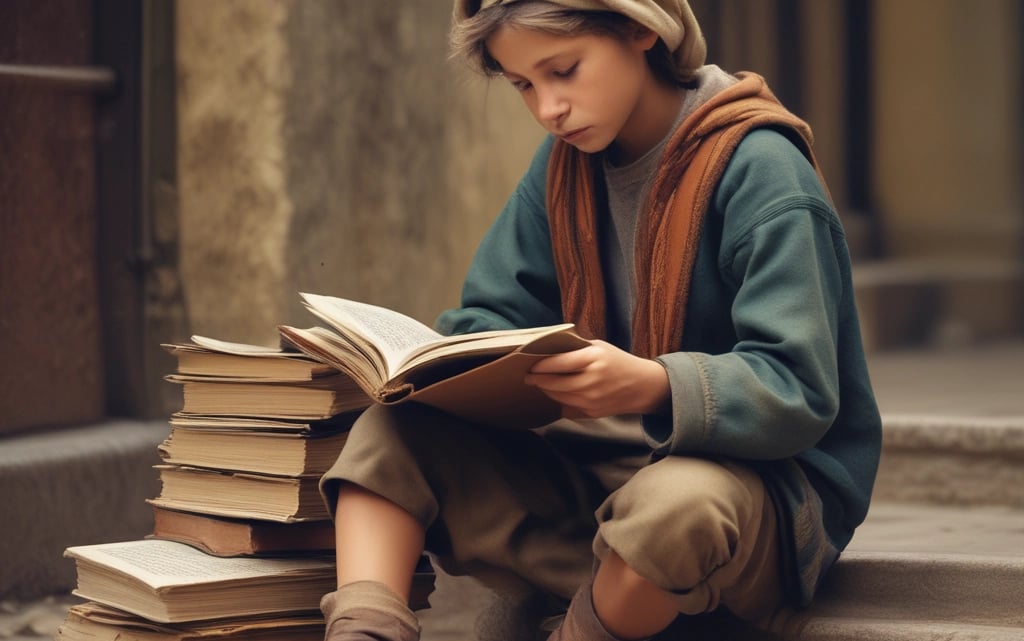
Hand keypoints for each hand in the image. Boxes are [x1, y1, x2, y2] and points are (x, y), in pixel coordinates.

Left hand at [525, 340, 669, 417]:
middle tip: (528, 376)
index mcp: (594, 359)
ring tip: (541, 382)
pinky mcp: (591, 413)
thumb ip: (575, 349)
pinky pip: (566, 407)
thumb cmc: (618, 362)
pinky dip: (558, 400)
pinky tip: (556, 393)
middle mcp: (592, 381)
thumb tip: (547, 351)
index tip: (530, 364)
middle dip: (537, 380)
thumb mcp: (599, 347)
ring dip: (546, 390)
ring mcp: (591, 399)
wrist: (643, 386)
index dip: (540, 365)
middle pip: (554, 383)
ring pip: (557, 396)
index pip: (558, 363)